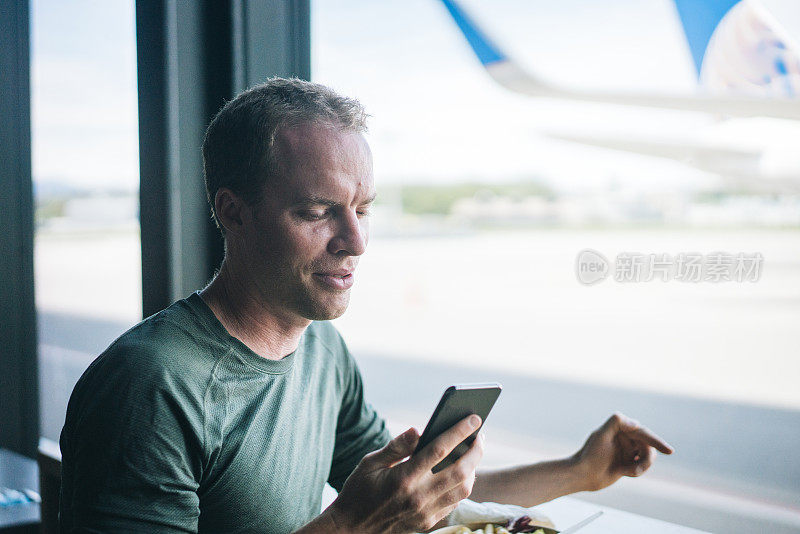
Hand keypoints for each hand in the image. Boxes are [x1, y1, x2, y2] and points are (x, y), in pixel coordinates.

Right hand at [327, 415, 484, 533]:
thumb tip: (418, 430)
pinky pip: (454, 502)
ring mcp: (425, 512)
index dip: (459, 432)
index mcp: (403, 478)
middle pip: (460, 470)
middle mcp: (418, 497)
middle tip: (480, 435)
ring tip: (472, 452)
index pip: (439, 450)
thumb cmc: (359, 491)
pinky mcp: (428, 523)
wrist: (352, 530)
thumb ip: (397, 446)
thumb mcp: (370, 463)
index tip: (474, 418)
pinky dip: (463, 485)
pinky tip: (461, 472)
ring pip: (463, 489)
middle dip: (475, 450)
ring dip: (473, 468)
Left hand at [572, 413, 673, 491]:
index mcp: (619, 427)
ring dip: (641, 466)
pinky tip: (625, 473)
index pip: (643, 432)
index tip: (669, 451)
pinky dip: (638, 470)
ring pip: (647, 456)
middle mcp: (624, 436)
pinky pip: (642, 464)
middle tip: (634, 470)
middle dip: (645, 459)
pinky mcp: (627, 460)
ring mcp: (626, 448)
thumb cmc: (590, 455)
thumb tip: (636, 422)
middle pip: (648, 445)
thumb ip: (615, 422)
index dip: (656, 441)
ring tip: (628, 472)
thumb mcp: (601, 436)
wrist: (582, 475)